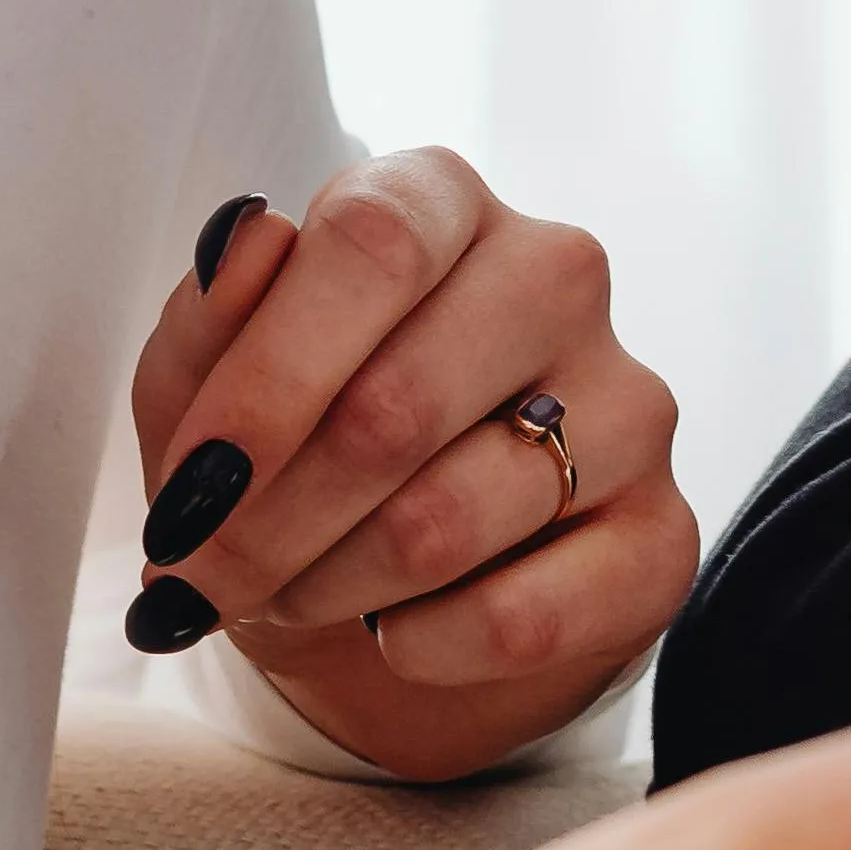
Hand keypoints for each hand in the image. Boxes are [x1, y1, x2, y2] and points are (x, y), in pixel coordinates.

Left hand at [127, 151, 693, 780]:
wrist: (393, 592)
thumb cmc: (295, 453)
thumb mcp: (207, 388)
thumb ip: (209, 316)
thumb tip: (245, 240)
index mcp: (443, 201)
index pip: (373, 244)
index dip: (266, 381)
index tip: (188, 492)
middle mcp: (555, 275)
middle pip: (396, 406)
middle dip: (264, 523)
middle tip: (201, 579)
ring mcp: (629, 403)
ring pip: (443, 522)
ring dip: (327, 586)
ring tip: (290, 593)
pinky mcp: (662, 535)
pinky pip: (523, 619)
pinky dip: (419, 648)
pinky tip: (390, 634)